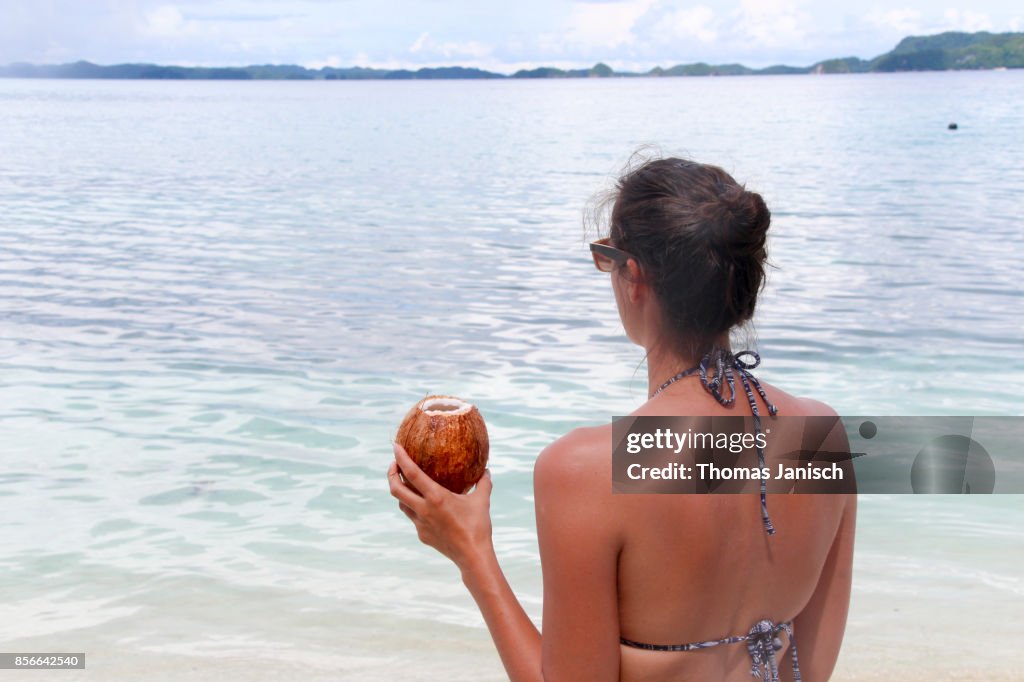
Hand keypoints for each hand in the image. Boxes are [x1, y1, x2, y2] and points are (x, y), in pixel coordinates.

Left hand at [387, 441, 493, 569]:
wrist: (472, 557)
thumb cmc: (478, 527)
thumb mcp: (482, 501)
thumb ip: (483, 483)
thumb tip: (486, 469)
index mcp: (436, 498)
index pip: (412, 473)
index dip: (400, 458)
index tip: (395, 446)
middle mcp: (424, 510)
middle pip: (396, 489)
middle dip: (391, 474)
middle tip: (394, 464)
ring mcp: (420, 524)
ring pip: (402, 504)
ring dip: (400, 492)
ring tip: (406, 483)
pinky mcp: (422, 535)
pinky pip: (413, 517)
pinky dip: (414, 507)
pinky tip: (424, 506)